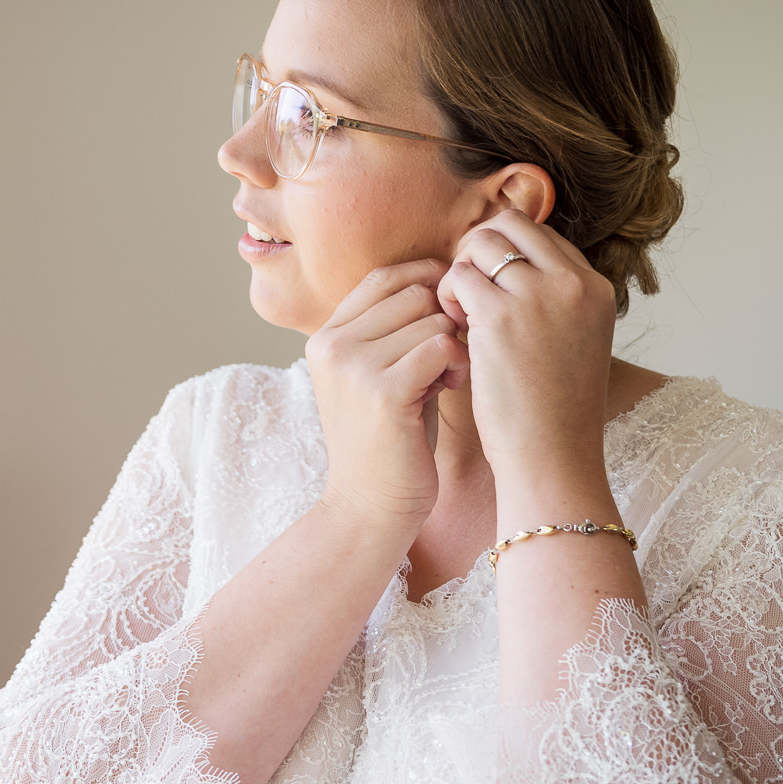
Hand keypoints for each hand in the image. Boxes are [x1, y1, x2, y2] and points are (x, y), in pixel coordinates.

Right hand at [306, 258, 468, 535]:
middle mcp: (331, 345)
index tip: (450, 311)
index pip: (383, 277)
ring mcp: (353, 366)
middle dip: (442, 319)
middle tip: (447, 359)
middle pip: (413, 292)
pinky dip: (456, 363)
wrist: (370, 506)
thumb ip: (397, 328)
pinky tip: (450, 387)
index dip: (426, 281)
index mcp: (325, 337)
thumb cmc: (388, 439)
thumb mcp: (379, 373)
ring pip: (431, 318)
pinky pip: (440, 346)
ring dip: (453, 345)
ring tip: (445, 378)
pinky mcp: (383, 390)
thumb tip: (445, 276)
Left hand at [434, 209, 618, 485]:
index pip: (540, 236)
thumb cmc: (553, 413)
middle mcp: (573, 282)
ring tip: (460, 317)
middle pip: (510, 224)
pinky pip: (456, 276)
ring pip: (479, 243)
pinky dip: (446, 298)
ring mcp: (539, 295)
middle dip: (478, 252)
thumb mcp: (573, 344)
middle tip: (468, 296)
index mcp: (596, 288)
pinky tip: (453, 332)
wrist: (553, 459)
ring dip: (460, 273)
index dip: (505, 257)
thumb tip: (508, 269)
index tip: (491, 293)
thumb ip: (553, 302)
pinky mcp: (501, 315)